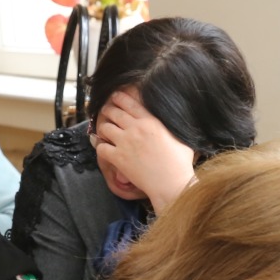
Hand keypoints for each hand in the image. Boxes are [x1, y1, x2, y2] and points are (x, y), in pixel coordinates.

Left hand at [91, 89, 196, 213]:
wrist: (171, 183)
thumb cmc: (180, 163)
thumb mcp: (179, 136)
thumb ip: (169, 125)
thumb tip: (170, 120)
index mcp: (151, 121)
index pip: (129, 102)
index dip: (119, 97)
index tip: (115, 96)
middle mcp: (135, 128)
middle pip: (114, 112)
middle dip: (108, 110)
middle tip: (106, 111)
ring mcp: (125, 143)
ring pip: (104, 127)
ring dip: (103, 127)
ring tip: (104, 129)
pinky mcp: (118, 158)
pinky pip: (101, 147)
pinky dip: (99, 146)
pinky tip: (102, 147)